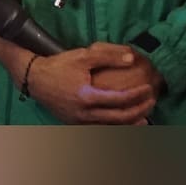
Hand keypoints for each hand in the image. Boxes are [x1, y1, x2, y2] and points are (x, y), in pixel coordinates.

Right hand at [22, 42, 159, 124]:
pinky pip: (100, 128)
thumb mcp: (82, 56)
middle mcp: (85, 113)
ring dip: (130, 123)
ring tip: (144, 119)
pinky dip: (114, 126)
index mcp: (88, 97)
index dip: (137, 96)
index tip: (149, 89)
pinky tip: (122, 122)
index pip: (120, 100)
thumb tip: (131, 57)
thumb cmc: (58, 66)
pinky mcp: (75, 124)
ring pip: (111, 127)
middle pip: (119, 118)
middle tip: (152, 102)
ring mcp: (80, 121)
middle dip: (139, 111)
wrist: (34, 78)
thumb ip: (107, 57)